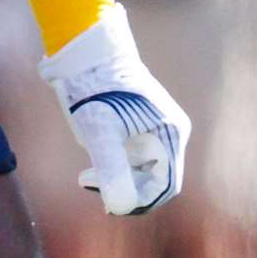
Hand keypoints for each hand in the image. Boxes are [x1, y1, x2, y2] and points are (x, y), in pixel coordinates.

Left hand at [40, 5, 190, 217]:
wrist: (87, 51)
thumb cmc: (94, 88)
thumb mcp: (99, 131)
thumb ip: (111, 169)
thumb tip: (120, 206)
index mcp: (170, 133)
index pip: (164, 186)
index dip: (138, 202)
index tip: (106, 203)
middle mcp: (170, 132)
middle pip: (154, 180)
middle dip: (124, 189)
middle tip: (86, 182)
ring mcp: (157, 128)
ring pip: (142, 170)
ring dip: (116, 177)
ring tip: (85, 173)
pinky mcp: (142, 124)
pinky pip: (134, 156)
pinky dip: (114, 163)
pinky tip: (91, 156)